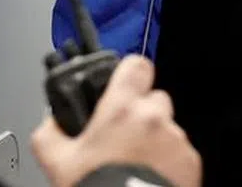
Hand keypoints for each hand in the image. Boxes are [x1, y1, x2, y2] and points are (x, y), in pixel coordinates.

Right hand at [31, 55, 200, 186]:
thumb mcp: (58, 162)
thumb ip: (50, 132)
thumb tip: (51, 122)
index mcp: (122, 110)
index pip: (136, 65)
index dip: (128, 72)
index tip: (122, 83)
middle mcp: (154, 119)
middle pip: (153, 99)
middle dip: (140, 113)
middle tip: (124, 136)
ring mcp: (176, 140)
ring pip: (167, 126)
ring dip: (155, 138)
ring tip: (137, 163)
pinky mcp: (191, 163)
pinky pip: (181, 151)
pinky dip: (169, 160)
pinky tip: (150, 176)